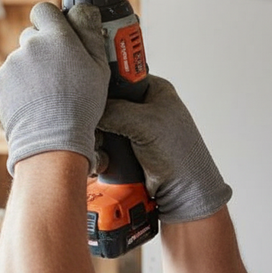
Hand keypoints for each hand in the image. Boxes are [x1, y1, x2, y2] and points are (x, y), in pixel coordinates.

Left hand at [0, 2, 109, 174]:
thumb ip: (90, 33)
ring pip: (20, 60)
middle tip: (57, 73)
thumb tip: (83, 9)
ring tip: (46, 95)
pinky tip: (32, 104)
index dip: (51, 21)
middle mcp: (29, 45)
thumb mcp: (99, 68)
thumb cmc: (80, 105)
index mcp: (56, 37)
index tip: (58, 35)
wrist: (51, 139)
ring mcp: (11, 64)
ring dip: (30, 71)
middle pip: (32, 37)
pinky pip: (8, 79)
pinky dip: (16, 88)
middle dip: (42, 49)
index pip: (44, 10)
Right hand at [96, 75, 231, 222]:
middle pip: (104, 103)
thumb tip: (89, 108)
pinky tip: (104, 161)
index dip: (103, 86)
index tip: (90, 97)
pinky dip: (98, 152)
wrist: (182, 194)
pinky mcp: (121, 147)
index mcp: (152, 90)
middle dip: (97, 120)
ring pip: (99, 125)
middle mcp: (141, 107)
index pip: (119, 78)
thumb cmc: (180, 155)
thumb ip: (115, 110)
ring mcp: (130, 128)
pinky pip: (100, 143)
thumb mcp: (146, 123)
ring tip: (103, 149)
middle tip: (99, 130)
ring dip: (96, 139)